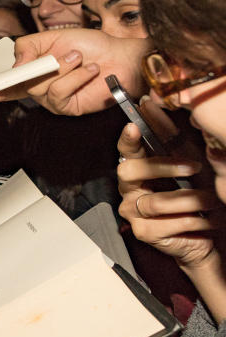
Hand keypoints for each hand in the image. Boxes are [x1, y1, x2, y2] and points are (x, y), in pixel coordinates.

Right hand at [0, 29, 150, 115]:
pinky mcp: (66, 107)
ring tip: (79, 59)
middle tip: (54, 58)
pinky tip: (88, 70)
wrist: (119, 56)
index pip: (8, 83)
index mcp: (32, 70)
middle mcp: (38, 87)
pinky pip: (58, 94)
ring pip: (39, 88)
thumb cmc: (89, 45)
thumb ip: (26, 47)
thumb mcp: (52, 37)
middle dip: (38, 68)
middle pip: (20, 83)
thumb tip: (13, 66)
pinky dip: (74, 79)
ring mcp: (51, 99)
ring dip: (61, 69)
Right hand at [116, 98, 223, 268]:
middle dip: (164, 167)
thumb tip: (151, 105)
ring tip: (211, 201)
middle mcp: (129, 189)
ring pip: (156, 201)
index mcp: (138, 169)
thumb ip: (169, 136)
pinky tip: (205, 220)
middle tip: (194, 166)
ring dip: (191, 200)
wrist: (207, 232)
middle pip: (130, 171)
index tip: (133, 126)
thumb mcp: (188, 161)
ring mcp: (132, 211)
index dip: (127, 138)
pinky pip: (167, 223)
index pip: (126, 150)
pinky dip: (193, 220)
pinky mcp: (143, 232)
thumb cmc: (197, 194)